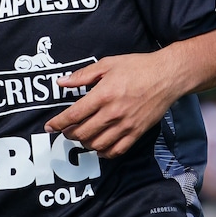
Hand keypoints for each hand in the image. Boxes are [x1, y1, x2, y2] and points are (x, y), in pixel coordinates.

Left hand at [44, 51, 173, 157]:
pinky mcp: (136, 133)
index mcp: (103, 95)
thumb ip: (83, 75)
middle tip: (65, 130)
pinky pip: (116, 150)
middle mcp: (112, 113)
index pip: (74, 115)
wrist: (166, 76)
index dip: (58, 123)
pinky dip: (104, 152)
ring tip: (80, 137)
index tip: (49, 127)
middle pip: (82, 133)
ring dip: (84, 144)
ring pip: (97, 144)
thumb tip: (62, 82)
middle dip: (69, 134)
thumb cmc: (137, 67)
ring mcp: (125, 125)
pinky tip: (99, 147)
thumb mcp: (108, 64)